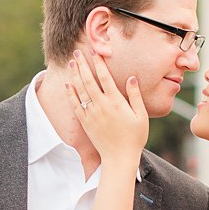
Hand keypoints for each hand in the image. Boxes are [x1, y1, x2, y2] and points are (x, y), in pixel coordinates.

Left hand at [66, 50, 148, 165]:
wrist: (119, 158)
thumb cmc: (134, 137)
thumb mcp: (141, 116)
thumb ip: (135, 95)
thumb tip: (132, 77)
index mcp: (116, 102)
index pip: (105, 78)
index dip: (99, 64)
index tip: (96, 52)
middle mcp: (102, 106)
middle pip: (89, 81)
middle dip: (82, 65)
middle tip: (77, 52)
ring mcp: (92, 114)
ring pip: (80, 90)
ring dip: (74, 75)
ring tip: (70, 63)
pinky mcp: (86, 122)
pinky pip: (75, 105)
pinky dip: (70, 94)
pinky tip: (67, 84)